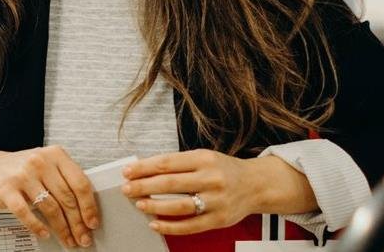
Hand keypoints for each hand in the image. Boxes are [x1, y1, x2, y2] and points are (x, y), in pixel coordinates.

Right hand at [0, 146, 99, 247]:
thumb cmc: (21, 169)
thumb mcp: (47, 166)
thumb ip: (65, 180)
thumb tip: (85, 211)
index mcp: (56, 155)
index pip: (80, 183)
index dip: (89, 206)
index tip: (92, 222)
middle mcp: (40, 162)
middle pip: (67, 198)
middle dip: (77, 223)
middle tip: (83, 237)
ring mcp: (23, 175)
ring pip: (50, 207)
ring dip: (61, 228)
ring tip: (67, 239)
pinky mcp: (7, 189)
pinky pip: (26, 212)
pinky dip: (37, 226)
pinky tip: (44, 233)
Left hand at [122, 150, 302, 235]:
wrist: (256, 185)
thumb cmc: (225, 170)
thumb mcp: (204, 157)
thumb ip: (178, 164)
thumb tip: (145, 169)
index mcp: (204, 159)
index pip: (167, 163)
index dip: (144, 168)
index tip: (128, 171)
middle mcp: (211, 179)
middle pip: (170, 184)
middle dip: (144, 186)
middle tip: (127, 188)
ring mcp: (216, 201)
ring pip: (179, 206)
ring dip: (155, 206)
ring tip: (139, 204)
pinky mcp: (218, 219)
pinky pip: (190, 226)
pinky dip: (170, 226)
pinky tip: (155, 224)